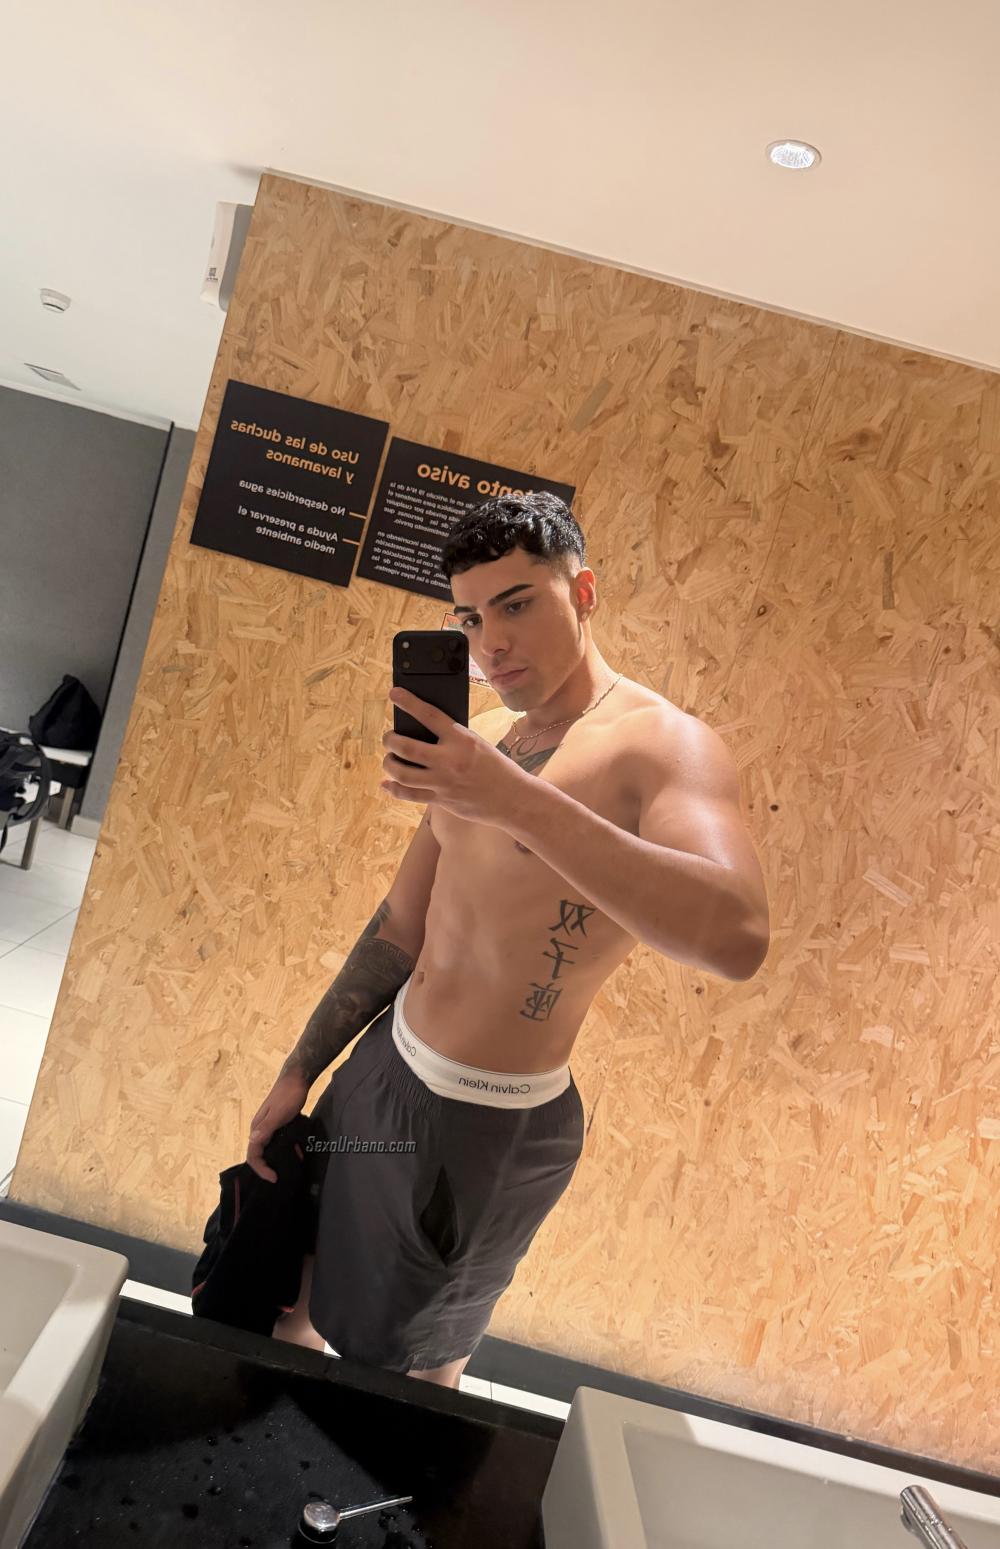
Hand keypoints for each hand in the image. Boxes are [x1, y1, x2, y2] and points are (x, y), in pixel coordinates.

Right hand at [246, 1071, 310, 1182]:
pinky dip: (288, 1148)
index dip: (261, 1169)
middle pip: (260, 1153)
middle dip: (269, 1167)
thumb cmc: (288, 1095)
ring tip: (292, 1166)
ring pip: (270, 1148)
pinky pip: (280, 1141)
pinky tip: (299, 1152)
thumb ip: (266, 1128)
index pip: (253, 1155)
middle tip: (281, 1176)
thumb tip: (253, 1142)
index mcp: (257, 1128)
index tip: (274, 1178)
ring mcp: (269, 1126)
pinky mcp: (279, 1123)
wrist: (297, 1077)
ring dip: (279, 1158)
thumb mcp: (279, 1114)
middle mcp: (260, 1128)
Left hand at [381, 686, 530, 828]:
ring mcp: (444, 782)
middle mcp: (450, 760)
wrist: (512, 798)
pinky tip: (387, 784)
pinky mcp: (441, 800)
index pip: (429, 715)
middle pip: (407, 747)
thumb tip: (422, 733)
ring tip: (389, 759)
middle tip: (389, 737)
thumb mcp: (476, 743)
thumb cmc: (495, 767)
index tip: (394, 694)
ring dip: (389, 764)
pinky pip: (409, 795)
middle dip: (390, 740)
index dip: (409, 702)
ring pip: (403, 773)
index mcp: (461, 739)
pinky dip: (393, 789)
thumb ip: (452, 738)